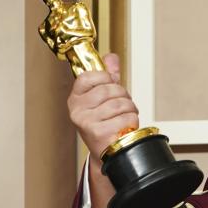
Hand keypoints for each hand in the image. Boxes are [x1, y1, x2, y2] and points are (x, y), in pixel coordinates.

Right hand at [66, 53, 138, 168]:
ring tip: (126, 115)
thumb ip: (107, 77)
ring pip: (120, 104)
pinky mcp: (98, 133)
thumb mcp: (103, 98)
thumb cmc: (105, 121)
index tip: (110, 85)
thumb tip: (111, 57)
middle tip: (124, 104)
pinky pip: (125, 118)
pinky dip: (132, 120)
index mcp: (76, 97)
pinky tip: (126, 126)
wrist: (106, 150)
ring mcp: (86, 122)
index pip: (90, 76)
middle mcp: (77, 109)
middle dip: (124, 96)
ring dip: (130, 109)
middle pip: (110, 89)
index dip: (106, 78)